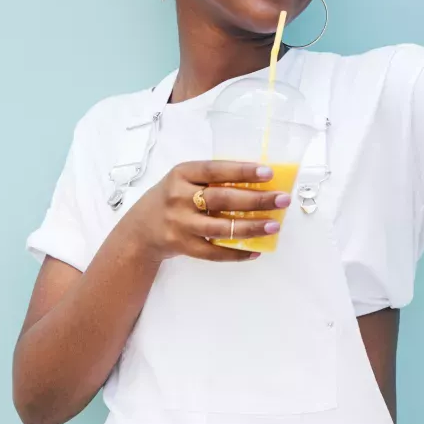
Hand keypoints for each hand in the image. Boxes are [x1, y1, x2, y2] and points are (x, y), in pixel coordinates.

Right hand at [123, 161, 290, 261]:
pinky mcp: (182, 246)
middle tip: (282, 199)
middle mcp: (178, 198)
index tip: (268, 172)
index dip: (242, 171)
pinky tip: (255, 250)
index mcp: (181, 174)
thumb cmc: (172, 198)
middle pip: (221, 199)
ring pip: (220, 228)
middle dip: (256, 200)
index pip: (215, 170)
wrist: (140, 229)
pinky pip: (213, 252)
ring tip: (274, 225)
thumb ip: (212, 179)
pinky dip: (236, 253)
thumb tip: (258, 181)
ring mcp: (180, 224)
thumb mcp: (184, 180)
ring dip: (250, 227)